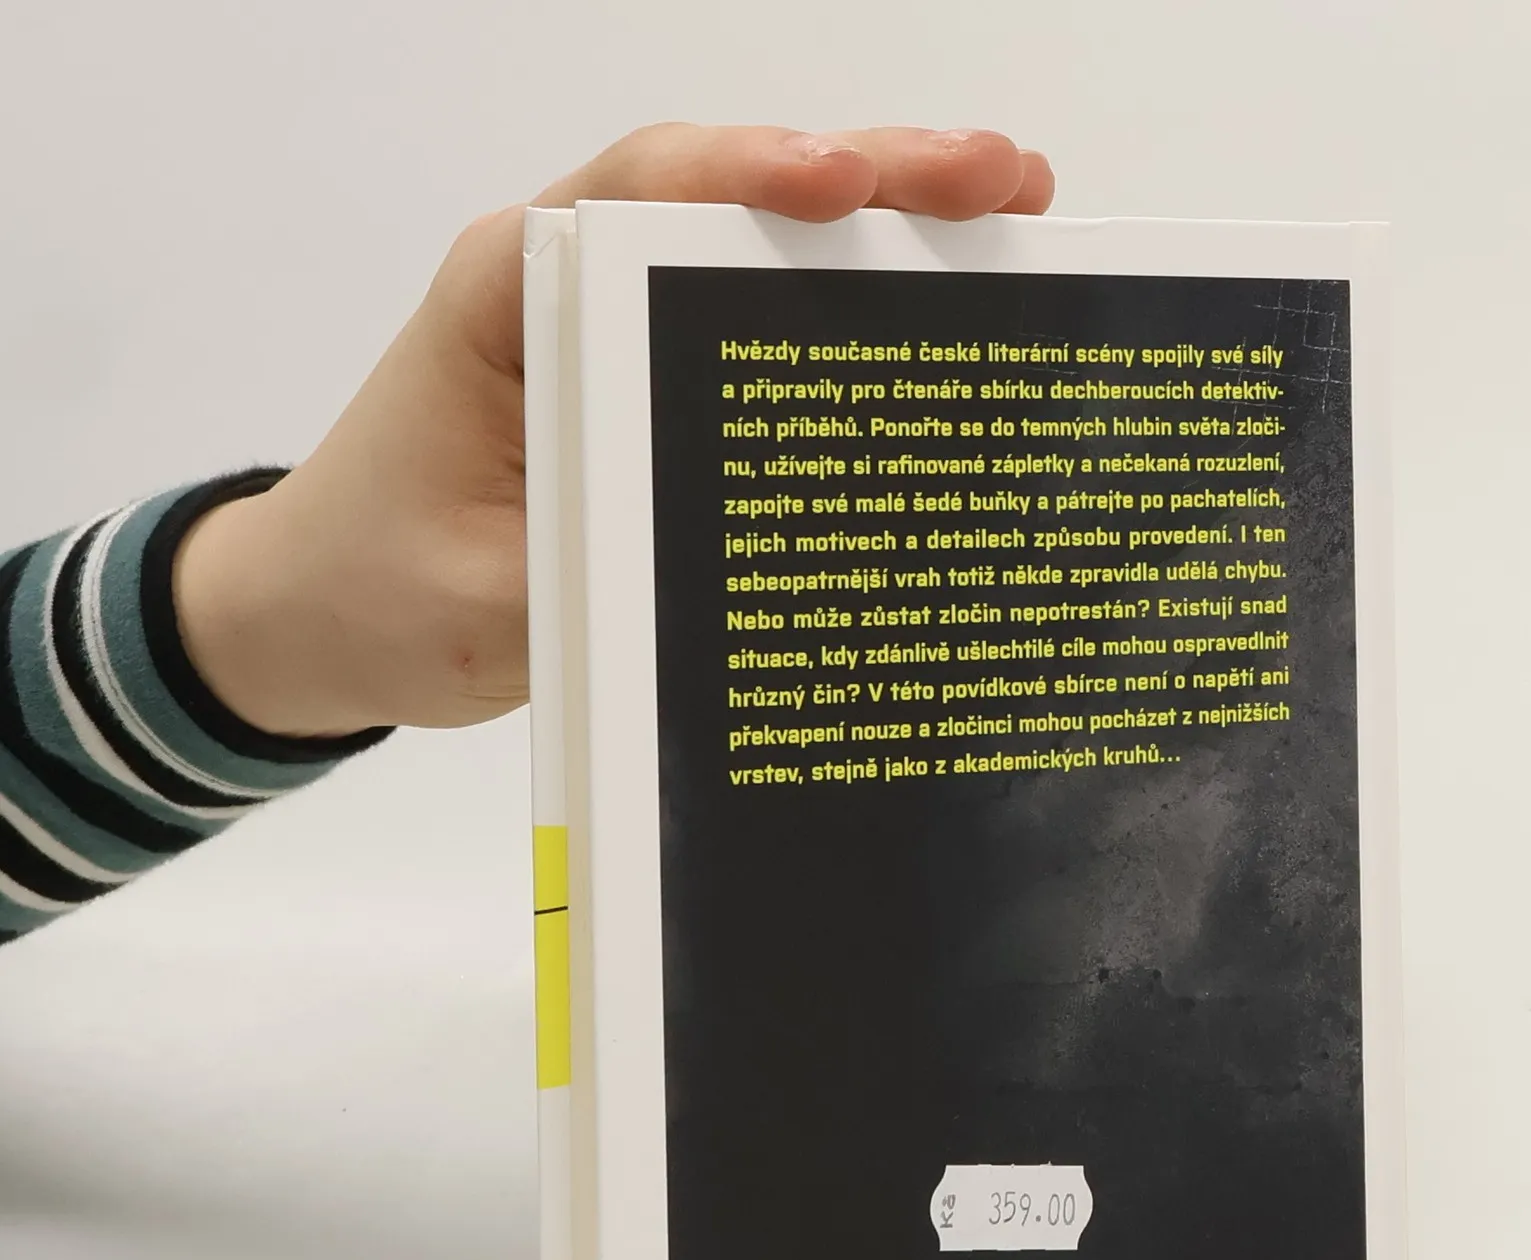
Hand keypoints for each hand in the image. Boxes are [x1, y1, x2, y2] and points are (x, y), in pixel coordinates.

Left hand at [174, 124, 1055, 736]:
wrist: (323, 616)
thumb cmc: (379, 594)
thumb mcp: (490, 603)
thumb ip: (607, 567)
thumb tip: (754, 573)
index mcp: (503, 299)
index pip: (635, 198)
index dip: (750, 177)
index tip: (849, 186)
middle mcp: (564, 286)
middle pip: (722, 198)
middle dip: (870, 178)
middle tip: (1003, 181)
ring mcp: (611, 330)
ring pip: (753, 250)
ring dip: (881, 230)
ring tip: (1013, 217)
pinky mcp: (644, 385)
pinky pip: (753, 330)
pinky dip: (846, 312)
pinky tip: (942, 314)